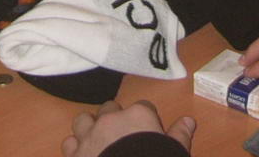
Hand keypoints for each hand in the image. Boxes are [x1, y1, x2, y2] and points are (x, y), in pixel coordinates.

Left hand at [62, 100, 194, 156]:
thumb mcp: (174, 151)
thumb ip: (180, 135)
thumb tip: (189, 121)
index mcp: (138, 116)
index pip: (143, 107)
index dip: (146, 120)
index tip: (148, 132)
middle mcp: (111, 119)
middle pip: (110, 108)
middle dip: (114, 118)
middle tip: (121, 135)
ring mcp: (90, 135)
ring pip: (83, 120)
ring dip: (89, 128)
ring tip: (97, 140)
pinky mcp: (75, 153)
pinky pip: (69, 143)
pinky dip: (75, 148)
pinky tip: (83, 155)